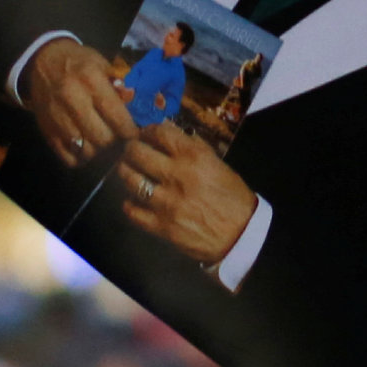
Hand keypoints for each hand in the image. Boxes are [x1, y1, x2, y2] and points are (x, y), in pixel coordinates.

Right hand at [25, 37, 135, 167]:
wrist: (43, 62)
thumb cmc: (80, 63)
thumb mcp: (104, 65)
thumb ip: (124, 86)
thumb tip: (148, 104)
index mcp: (91, 80)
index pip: (118, 117)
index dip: (131, 131)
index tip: (135, 133)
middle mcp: (72, 99)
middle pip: (103, 138)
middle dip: (116, 143)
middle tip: (121, 140)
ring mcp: (57, 118)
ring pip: (86, 150)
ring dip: (100, 153)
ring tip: (106, 145)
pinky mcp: (47, 131)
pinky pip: (69, 158)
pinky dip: (81, 158)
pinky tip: (88, 148)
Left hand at [119, 125, 254, 266]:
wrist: (241, 235)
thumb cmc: (233, 198)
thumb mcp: (219, 165)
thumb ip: (194, 149)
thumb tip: (171, 135)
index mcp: (194, 157)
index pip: (159, 132)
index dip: (147, 131)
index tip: (145, 134)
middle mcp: (177, 176)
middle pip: (136, 152)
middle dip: (131, 149)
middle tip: (132, 153)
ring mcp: (166, 202)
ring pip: (129, 179)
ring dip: (125, 173)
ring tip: (128, 173)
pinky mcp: (161, 226)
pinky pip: (131, 210)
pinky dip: (129, 203)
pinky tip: (133, 201)